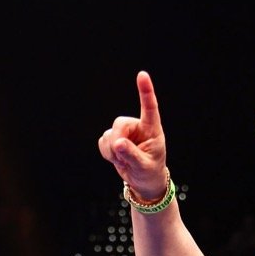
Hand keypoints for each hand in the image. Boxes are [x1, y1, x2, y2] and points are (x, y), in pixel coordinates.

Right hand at [98, 71, 169, 200]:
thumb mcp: (143, 166)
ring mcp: (125, 132)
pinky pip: (102, 141)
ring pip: (109, 134)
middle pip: (119, 123)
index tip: (142, 75)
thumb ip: (131, 154)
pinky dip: (106, 153)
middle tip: (120, 157)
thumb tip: (117, 143)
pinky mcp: (113, 139)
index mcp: (152, 129)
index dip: (145, 91)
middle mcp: (138, 127)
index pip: (149, 107)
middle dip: (116, 141)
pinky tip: (116, 158)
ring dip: (112, 151)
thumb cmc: (149, 171)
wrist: (143, 181)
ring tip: (123, 160)